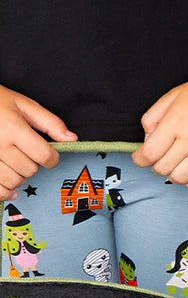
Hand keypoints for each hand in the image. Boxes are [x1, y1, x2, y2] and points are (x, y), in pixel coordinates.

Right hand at [0, 85, 75, 199]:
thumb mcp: (24, 104)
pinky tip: (11, 190)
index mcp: (12, 128)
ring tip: (18, 166)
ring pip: (12, 181)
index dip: (52, 158)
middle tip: (29, 156)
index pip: (43, 155)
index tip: (51, 156)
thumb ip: (49, 122)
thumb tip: (71, 139)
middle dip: (35, 165)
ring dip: (20, 177)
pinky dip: (4, 192)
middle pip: (29, 169)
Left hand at [133, 75, 187, 188]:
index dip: (139, 159)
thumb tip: (147, 142)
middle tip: (162, 156)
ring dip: (173, 173)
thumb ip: (151, 119)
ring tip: (177, 163)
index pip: (148, 154)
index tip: (141, 157)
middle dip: (156, 164)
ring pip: (180, 178)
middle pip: (162, 168)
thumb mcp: (170, 98)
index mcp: (175, 123)